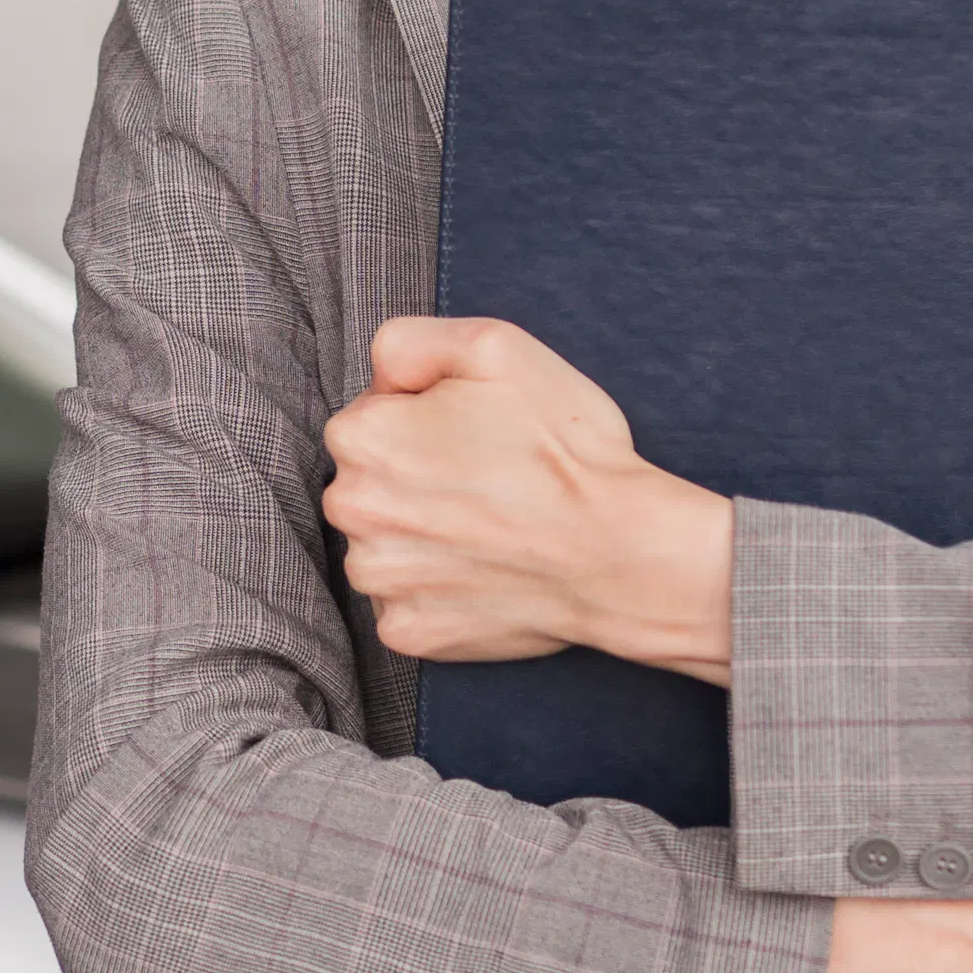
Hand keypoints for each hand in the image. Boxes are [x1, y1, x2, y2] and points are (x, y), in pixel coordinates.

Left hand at [320, 316, 731, 671]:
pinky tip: (483, 571)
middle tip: (486, 481)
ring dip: (421, 536)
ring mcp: (377, 579)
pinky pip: (404, 601)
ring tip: (487, 527)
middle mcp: (351, 511)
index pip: (370, 417)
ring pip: (383, 544)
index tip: (474, 435)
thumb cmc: (565, 448)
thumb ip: (410, 341)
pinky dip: (437, 590)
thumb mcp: (494, 346)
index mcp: (361, 437)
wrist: (620, 553)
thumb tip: (379, 376)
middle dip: (413, 478)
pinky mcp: (404, 631)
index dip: (423, 420)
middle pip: (368, 483)